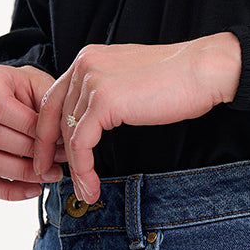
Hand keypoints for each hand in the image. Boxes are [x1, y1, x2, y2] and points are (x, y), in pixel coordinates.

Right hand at [0, 64, 66, 200]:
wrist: (17, 95)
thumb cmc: (33, 91)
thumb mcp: (43, 86)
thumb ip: (47, 109)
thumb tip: (59, 144)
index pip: (0, 107)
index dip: (28, 126)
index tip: (55, 138)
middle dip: (31, 151)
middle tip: (60, 159)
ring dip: (24, 173)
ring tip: (52, 175)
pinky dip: (8, 191)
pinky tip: (34, 190)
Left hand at [33, 35, 242, 203]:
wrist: (204, 70)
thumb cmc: (178, 79)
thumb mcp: (129, 79)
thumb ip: (106, 92)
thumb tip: (93, 121)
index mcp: (89, 58)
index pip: (54, 97)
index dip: (46, 129)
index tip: (49, 154)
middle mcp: (84, 64)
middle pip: (52, 114)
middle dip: (46, 149)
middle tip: (49, 175)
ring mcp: (92, 81)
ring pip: (68, 134)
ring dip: (72, 168)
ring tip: (83, 190)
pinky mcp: (104, 101)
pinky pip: (81, 144)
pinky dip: (83, 170)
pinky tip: (91, 186)